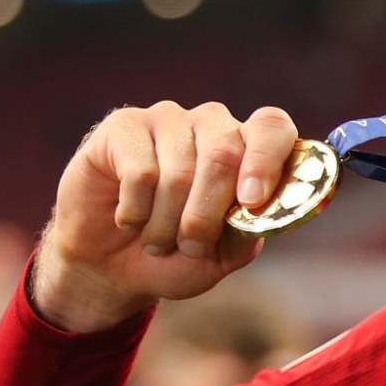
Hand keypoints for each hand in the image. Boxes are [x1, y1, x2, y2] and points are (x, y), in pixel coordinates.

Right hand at [34, 102, 298, 332]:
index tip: (251, 202)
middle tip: (192, 246)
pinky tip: (129, 219)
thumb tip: (257, 206)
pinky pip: (139, 173)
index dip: (266, 161)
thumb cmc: (178, 256)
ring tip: (158, 240)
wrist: (112, 266)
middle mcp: (212, 123)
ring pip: (180, 172)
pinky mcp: (123, 126)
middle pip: (225, 153)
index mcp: (248, 148)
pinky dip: (136, 212)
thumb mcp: (223, 255)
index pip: (273, 128)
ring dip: (167, 224)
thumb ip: (248, 228)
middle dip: (207, 215)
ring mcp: (167, 119)